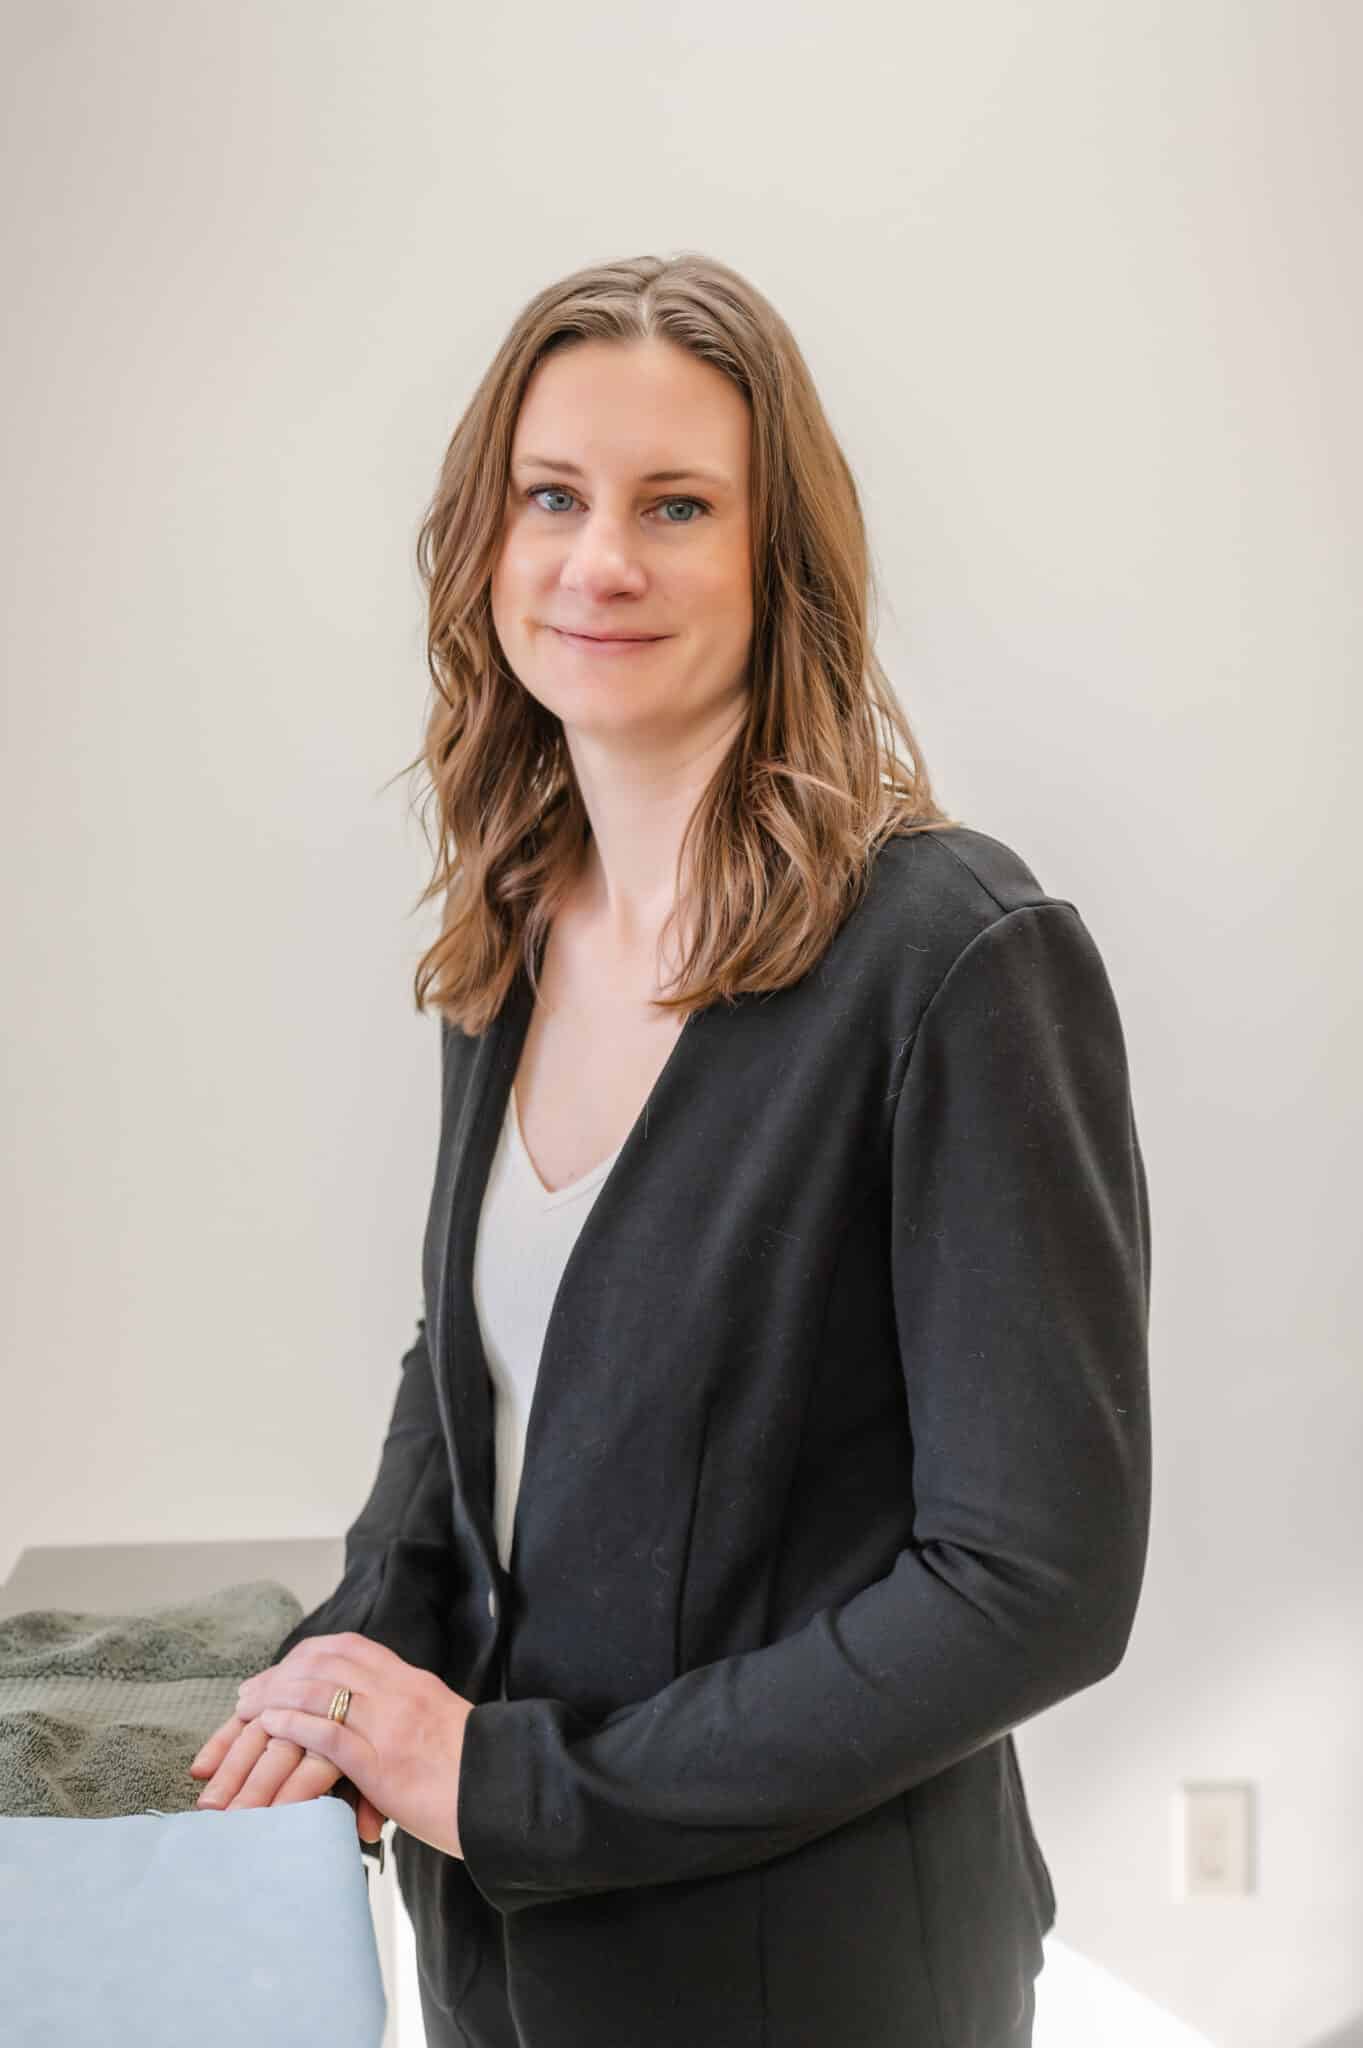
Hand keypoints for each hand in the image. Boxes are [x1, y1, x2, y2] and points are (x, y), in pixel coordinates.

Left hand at [225, 1632, 474, 1858]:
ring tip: (247, 1710)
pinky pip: (330, 1733)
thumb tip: (376, 1726)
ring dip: (275, 1697)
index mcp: (413, 1682)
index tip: (280, 1669)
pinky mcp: (384, 1763)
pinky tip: (270, 1726)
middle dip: (281, 1673)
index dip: (307, 1655)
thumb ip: (408, 1717)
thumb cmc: (474, 1774)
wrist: (505, 1796)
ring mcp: (391, 1725)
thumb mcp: (440, 1727)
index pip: (350, 1647)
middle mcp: (399, 1693)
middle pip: (327, 1662)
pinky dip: (294, 1725)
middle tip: (250, 1692)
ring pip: (321, 1691)